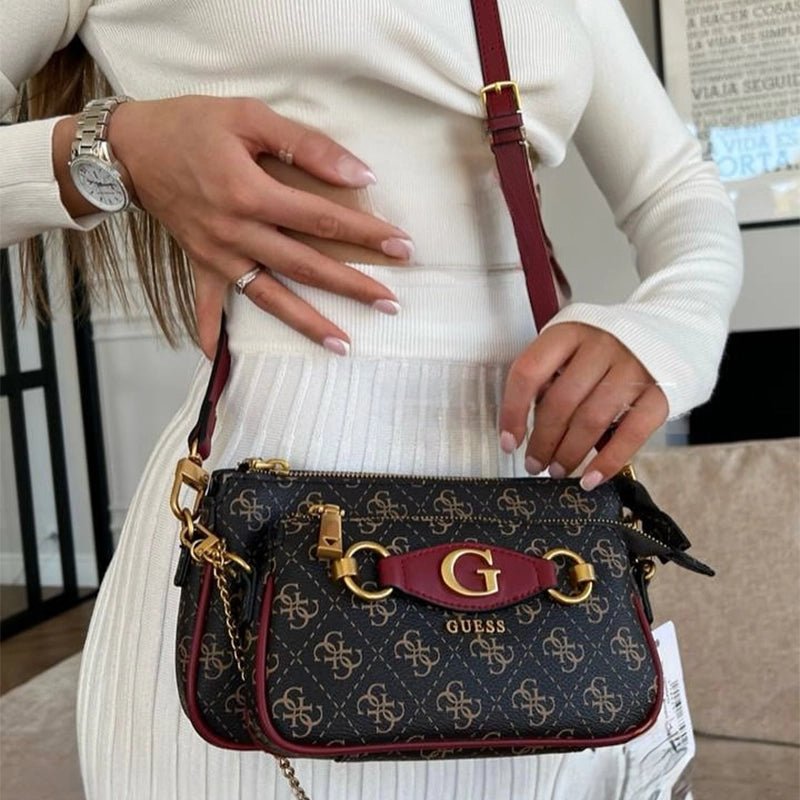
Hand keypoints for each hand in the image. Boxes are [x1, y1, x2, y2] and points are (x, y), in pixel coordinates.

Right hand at [105, 96, 412, 356]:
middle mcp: (236, 231)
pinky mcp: (199, 262)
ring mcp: (216, 254)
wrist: (129, 147)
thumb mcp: (250, 116)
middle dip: (351, 286)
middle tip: (390, 303)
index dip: (366, 233)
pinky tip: (222, 359)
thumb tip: (359, 171)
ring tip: (343, 345)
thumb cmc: (193, 125)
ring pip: (269, 296)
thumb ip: (306, 145)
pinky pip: (206, 303)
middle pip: (305, 266)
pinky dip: (212, 331)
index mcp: (251, 192)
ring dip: (306, 322)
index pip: (323, 219)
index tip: (401, 247)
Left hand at [498, 323, 668, 488]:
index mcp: (568, 333)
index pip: (528, 372)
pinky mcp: (659, 393)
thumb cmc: (600, 352)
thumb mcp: (567, 351)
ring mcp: (632, 368)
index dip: (513, 411)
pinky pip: (631, 433)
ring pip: (592, 419)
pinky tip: (591, 479)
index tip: (508, 442)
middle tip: (534, 464)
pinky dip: (609, 461)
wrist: (664, 336)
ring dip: (570, 453)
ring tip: (557, 471)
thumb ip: (546, 380)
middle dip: (542, 440)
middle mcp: (600, 346)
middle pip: (561, 401)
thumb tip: (523, 429)